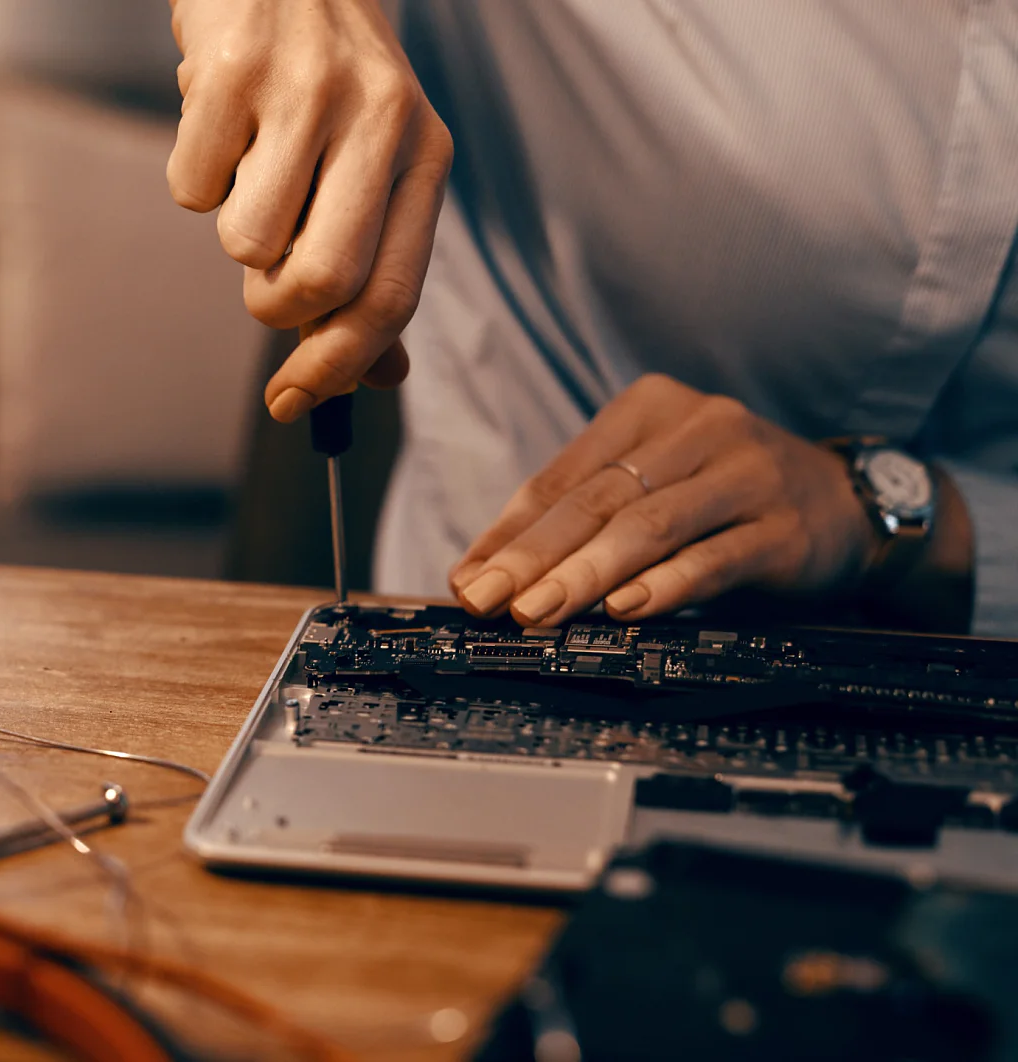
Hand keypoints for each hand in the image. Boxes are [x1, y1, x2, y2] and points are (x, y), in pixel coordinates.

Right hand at [167, 0, 452, 421]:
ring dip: (233, 234)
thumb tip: (375, 378)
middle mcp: (378, 118)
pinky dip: (194, 177)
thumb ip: (377, 264)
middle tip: (263, 285)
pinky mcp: (231, 71)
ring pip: (247, 242)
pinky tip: (219, 127)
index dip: (337, 367)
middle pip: (322, 282)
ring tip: (249, 174)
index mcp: (425, 152)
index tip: (291, 403)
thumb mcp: (377, 161)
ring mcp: (305, 90)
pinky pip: (191, 189)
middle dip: (276, 309)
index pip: (391, 295)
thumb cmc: (324, 80)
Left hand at [448, 375, 884, 627]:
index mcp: (649, 409)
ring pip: (649, 526)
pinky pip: (714, 557)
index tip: (466, 578)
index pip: (561, 476)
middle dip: (532, 556)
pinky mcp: (785, 527)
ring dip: (585, 574)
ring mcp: (746, 474)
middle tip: (487, 601)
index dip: (508, 532)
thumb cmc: (726, 496)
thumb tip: (487, 571)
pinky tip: (625, 610)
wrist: (851, 503)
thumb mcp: (654, 485)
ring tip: (537, 612)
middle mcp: (698, 428)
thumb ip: (583, 516)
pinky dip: (666, 585)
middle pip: (597, 500)